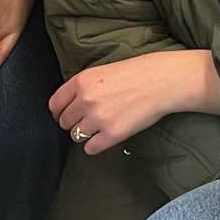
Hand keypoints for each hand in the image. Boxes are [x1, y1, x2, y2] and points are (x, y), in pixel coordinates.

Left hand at [48, 54, 181, 154]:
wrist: (163, 81)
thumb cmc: (138, 73)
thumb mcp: (103, 71)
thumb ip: (84, 86)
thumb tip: (70, 104)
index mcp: (82, 81)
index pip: (55, 104)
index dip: (59, 111)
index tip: (64, 114)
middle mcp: (86, 100)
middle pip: (64, 121)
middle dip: (74, 122)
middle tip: (88, 119)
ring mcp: (98, 118)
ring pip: (76, 135)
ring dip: (85, 133)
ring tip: (100, 126)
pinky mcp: (112, 134)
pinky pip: (90, 148)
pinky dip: (96, 145)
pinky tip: (105, 136)